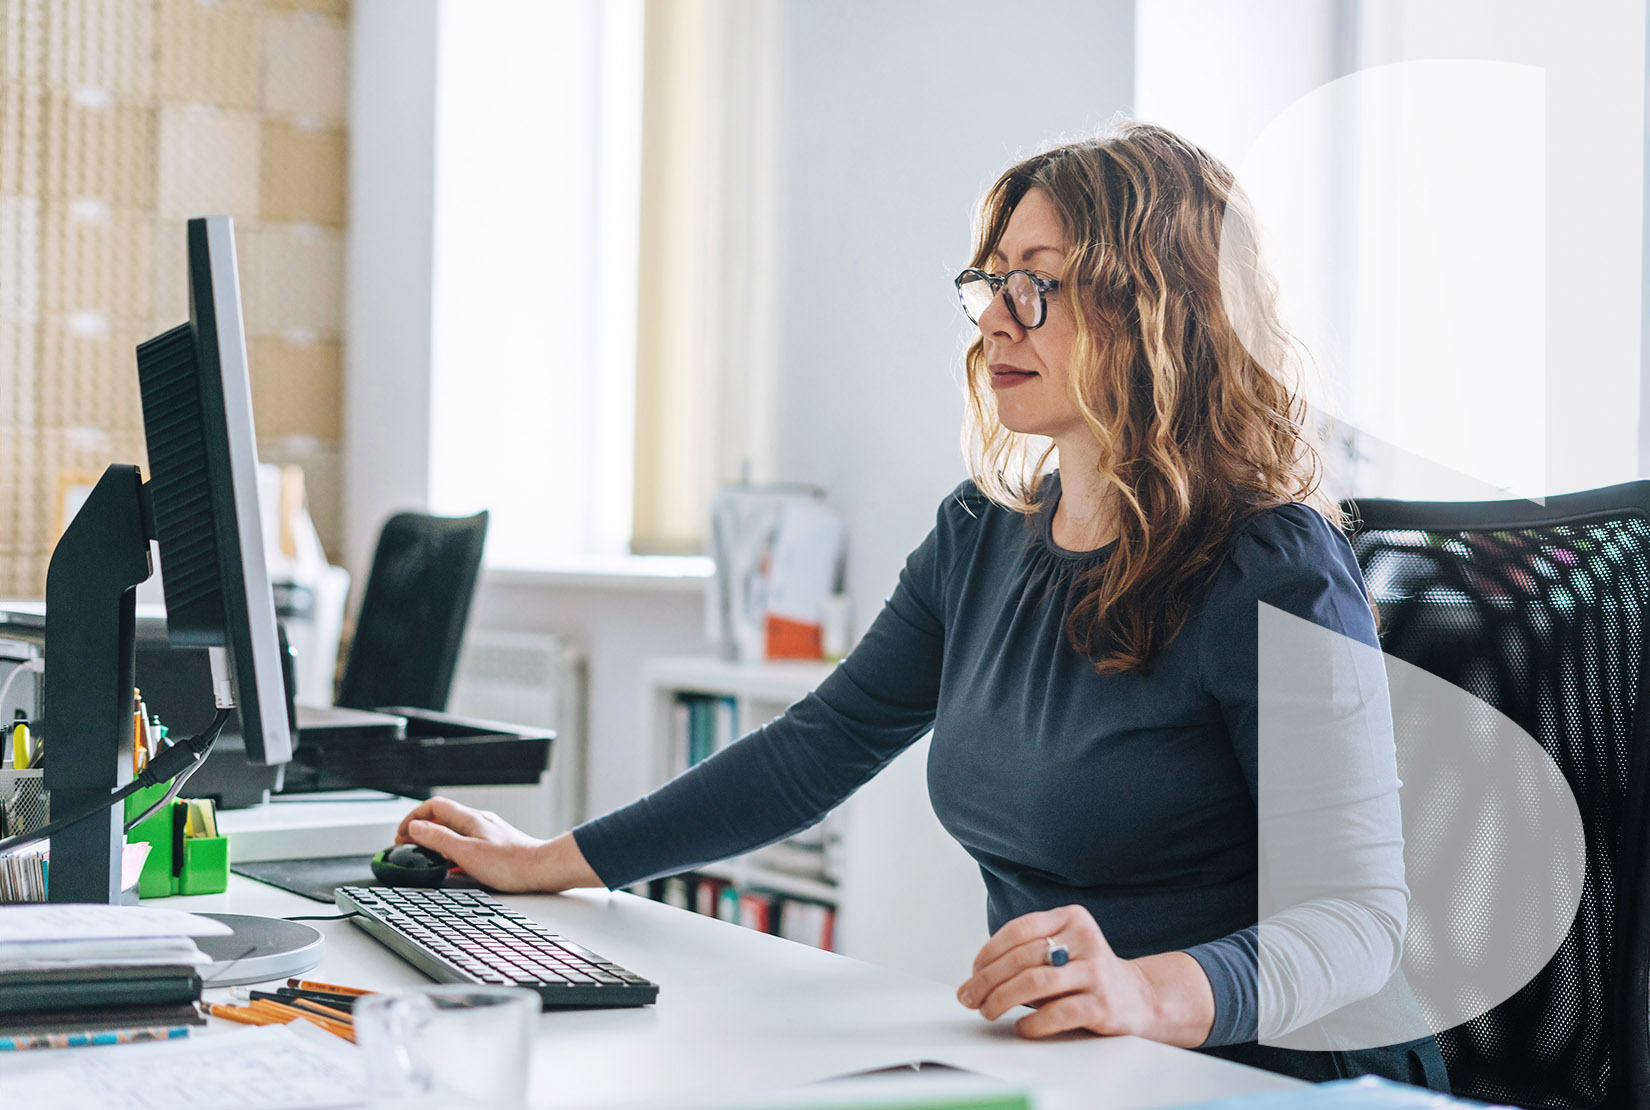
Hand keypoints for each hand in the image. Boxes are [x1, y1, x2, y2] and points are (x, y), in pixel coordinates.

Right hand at [394, 796, 598, 892]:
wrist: (543, 869)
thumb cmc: (510, 863)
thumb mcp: (466, 852)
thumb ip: (439, 839)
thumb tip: (415, 828)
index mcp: (469, 819)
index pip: (433, 806)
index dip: (413, 817)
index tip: (401, 834)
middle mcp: (478, 822)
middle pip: (442, 817)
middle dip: (422, 829)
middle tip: (408, 845)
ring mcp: (487, 833)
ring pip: (454, 832)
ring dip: (436, 841)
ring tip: (425, 856)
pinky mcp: (495, 846)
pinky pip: (466, 845)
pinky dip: (452, 852)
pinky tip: (451, 867)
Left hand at [955, 904, 1213, 1046]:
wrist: (1139, 998)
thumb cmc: (1086, 974)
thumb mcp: (1063, 949)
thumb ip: (1028, 954)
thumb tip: (976, 980)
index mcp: (1072, 917)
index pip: (1019, 929)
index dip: (989, 952)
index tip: (973, 971)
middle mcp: (1085, 940)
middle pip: (1023, 957)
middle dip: (988, 980)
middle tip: (969, 997)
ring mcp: (1096, 972)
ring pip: (1036, 983)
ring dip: (1002, 999)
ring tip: (988, 1011)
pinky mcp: (1103, 1005)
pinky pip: (1057, 1013)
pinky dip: (1032, 1023)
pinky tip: (1021, 1027)